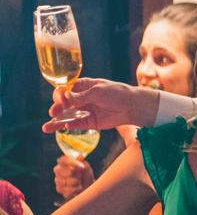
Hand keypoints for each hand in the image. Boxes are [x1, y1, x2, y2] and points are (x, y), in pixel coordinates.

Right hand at [43, 78, 158, 132]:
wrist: (132, 106)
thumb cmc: (117, 93)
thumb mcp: (98, 91)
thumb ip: (82, 96)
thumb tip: (65, 96)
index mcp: (83, 87)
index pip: (65, 90)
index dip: (60, 94)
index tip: (61, 99)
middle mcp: (81, 99)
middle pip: (63, 104)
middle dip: (56, 108)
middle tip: (53, 112)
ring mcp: (85, 111)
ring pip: (67, 116)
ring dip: (57, 122)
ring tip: (46, 128)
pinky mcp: (90, 122)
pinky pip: (77, 124)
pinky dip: (71, 125)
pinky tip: (67, 126)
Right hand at [54, 155, 94, 199]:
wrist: (87, 188)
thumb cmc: (85, 175)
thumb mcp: (86, 168)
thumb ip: (82, 162)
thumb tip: (80, 155)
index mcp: (63, 162)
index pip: (63, 160)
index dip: (72, 163)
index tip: (81, 166)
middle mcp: (58, 170)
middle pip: (66, 171)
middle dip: (77, 174)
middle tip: (81, 175)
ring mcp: (57, 180)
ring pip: (68, 181)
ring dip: (77, 182)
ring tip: (79, 181)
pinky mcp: (59, 189)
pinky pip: (69, 189)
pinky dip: (76, 189)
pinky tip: (77, 187)